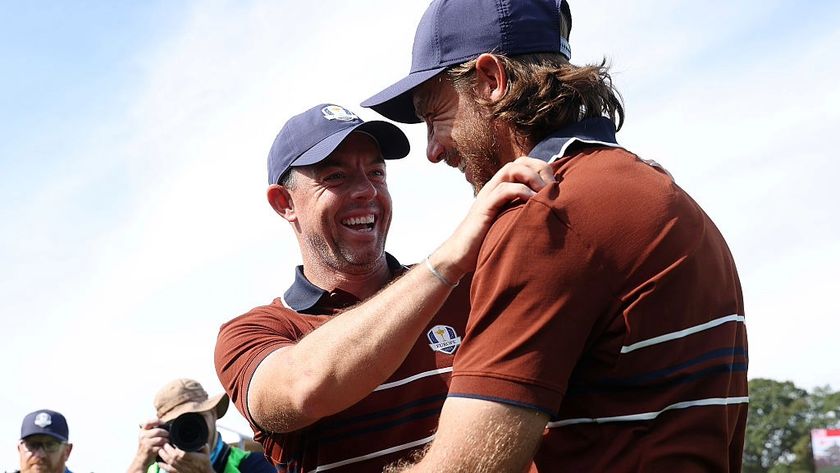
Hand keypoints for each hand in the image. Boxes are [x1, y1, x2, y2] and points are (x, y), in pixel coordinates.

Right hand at [127, 420, 169, 472]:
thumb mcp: (147, 437)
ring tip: (167, 442)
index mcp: (142, 431)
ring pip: (160, 439)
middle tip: (168, 435)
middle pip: (158, 431)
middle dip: (165, 433)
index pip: (148, 422)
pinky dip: (164, 447)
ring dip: (166, 440)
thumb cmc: (147, 447)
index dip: (157, 421)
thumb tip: (165, 424)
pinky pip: (160, 446)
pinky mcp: (149, 450)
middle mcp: (142, 436)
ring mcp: (145, 443)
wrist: (141, 460)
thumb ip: (153, 430)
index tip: (163, 423)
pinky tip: (164, 447)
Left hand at [156, 443, 213, 472]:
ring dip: (163, 456)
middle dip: (167, 450)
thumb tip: (198, 436)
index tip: (172, 442)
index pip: (181, 452)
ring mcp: (180, 469)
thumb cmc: (205, 463)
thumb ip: (201, 444)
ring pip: (169, 462)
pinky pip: (168, 470)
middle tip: (165, 444)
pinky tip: (159, 461)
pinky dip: (162, 465)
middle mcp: (185, 464)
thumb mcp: (206, 452)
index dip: (175, 447)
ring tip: (161, 450)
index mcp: (192, 458)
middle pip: (173, 457)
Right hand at [434, 156, 555, 278]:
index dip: (541, 168)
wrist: (458, 256)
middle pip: (519, 162)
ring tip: (545, 192)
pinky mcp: (484, 208)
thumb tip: (549, 217)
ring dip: (532, 177)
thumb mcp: (509, 224)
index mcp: (501, 189)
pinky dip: (521, 191)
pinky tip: (533, 202)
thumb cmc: (486, 243)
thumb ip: (523, 215)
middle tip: (553, 186)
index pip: (523, 165)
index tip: (555, 185)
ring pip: (511, 170)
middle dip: (540, 168)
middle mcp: (494, 188)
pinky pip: (503, 190)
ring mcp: (488, 196)